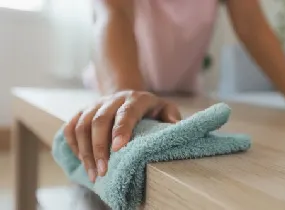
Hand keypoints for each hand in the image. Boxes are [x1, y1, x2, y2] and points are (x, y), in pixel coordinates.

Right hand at [63, 91, 180, 181]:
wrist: (128, 96)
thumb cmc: (149, 109)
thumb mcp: (165, 109)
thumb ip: (171, 116)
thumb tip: (175, 126)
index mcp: (135, 99)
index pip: (126, 113)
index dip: (121, 130)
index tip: (118, 149)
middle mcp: (113, 99)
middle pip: (99, 120)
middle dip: (99, 148)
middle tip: (102, 171)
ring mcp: (96, 104)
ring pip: (82, 125)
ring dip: (84, 151)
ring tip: (92, 173)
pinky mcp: (83, 111)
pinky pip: (71, 126)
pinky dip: (72, 144)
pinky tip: (81, 160)